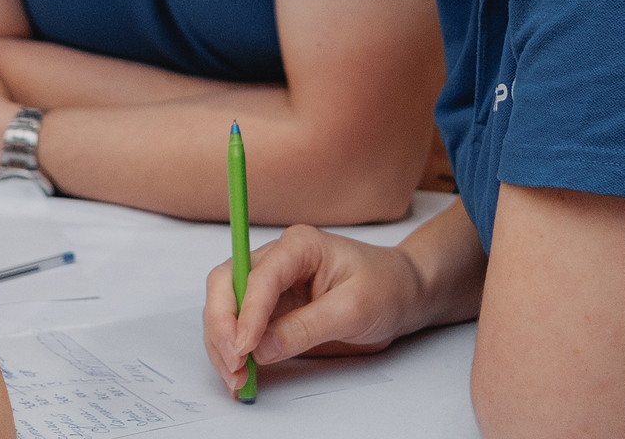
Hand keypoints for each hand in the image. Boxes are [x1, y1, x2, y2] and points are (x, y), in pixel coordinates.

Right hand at [201, 224, 425, 395]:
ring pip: (225, 309)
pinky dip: (233, 352)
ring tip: (237, 378)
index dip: (246, 313)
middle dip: (222, 327)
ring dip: (222, 344)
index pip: (259, 277)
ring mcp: (271, 286)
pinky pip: (240, 329)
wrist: (402, 294)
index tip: (245, 349)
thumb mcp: (354, 309)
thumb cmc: (386, 288)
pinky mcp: (271, 311)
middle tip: (233, 366)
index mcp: (298, 246)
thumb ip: (307, 327)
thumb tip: (260, 349)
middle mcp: (276, 260)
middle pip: (226, 285)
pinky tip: (239, 375)